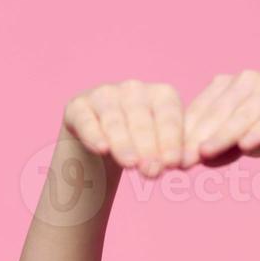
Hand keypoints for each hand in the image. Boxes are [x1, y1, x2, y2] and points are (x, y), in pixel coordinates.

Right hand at [63, 80, 183, 177]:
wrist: (102, 144)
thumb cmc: (142, 146)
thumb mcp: (161, 148)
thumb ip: (172, 154)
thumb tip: (181, 164)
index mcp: (162, 96)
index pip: (169, 116)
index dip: (170, 140)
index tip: (173, 164)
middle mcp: (134, 90)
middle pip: (142, 119)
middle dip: (148, 146)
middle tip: (152, 171)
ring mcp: (104, 95)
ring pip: (115, 121)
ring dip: (123, 143)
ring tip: (130, 164)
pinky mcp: (78, 107)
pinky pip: (86, 121)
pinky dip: (94, 134)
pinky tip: (101, 149)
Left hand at [182, 70, 259, 167]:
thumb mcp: (240, 143)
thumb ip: (221, 150)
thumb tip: (198, 160)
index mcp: (224, 88)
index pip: (199, 113)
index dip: (184, 137)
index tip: (170, 161)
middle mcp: (244, 81)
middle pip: (217, 113)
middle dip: (198, 138)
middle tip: (182, 162)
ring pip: (243, 114)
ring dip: (224, 134)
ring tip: (206, 153)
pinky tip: (247, 146)